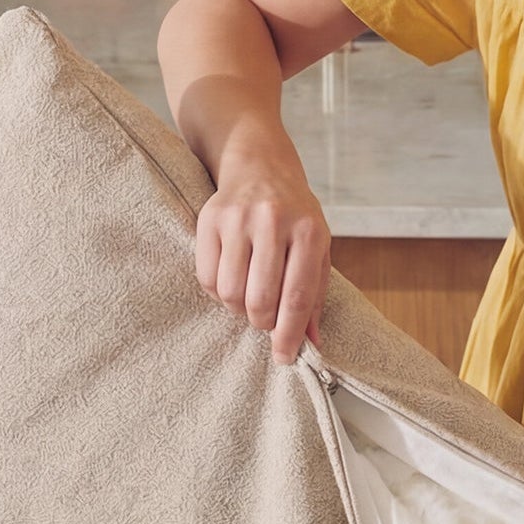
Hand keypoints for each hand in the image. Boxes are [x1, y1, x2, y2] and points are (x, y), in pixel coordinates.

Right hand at [193, 157, 330, 362]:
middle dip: (263, 323)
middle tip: (266, 321)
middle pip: (261, 300)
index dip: (289, 334)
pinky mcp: (209, 219)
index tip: (284, 357)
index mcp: (308, 232)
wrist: (260, 165)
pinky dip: (218, 293)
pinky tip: (232, 281)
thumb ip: (314, 295)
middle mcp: (273, 222)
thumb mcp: (317, 249)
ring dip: (239, 309)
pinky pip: (207, 278)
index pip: (297, 297)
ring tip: (250, 298)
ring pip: (231, 293)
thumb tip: (311, 344)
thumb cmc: (295, 216)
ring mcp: (238, 219)